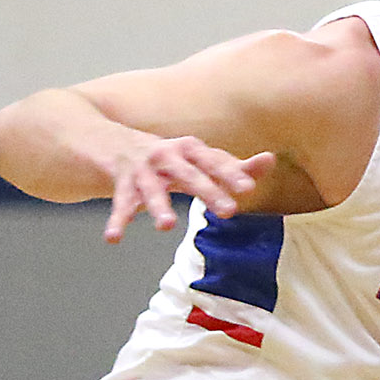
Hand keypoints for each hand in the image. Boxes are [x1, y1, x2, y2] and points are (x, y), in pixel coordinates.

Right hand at [103, 137, 270, 243]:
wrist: (108, 141)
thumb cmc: (164, 156)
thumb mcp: (196, 159)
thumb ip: (232, 165)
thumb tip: (270, 160)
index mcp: (189, 149)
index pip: (213, 161)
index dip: (231, 173)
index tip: (249, 188)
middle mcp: (165, 155)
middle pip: (188, 174)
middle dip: (207, 191)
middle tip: (228, 212)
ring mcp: (141, 168)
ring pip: (151, 188)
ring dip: (158, 206)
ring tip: (167, 226)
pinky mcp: (120, 182)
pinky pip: (119, 203)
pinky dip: (117, 220)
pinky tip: (113, 238)